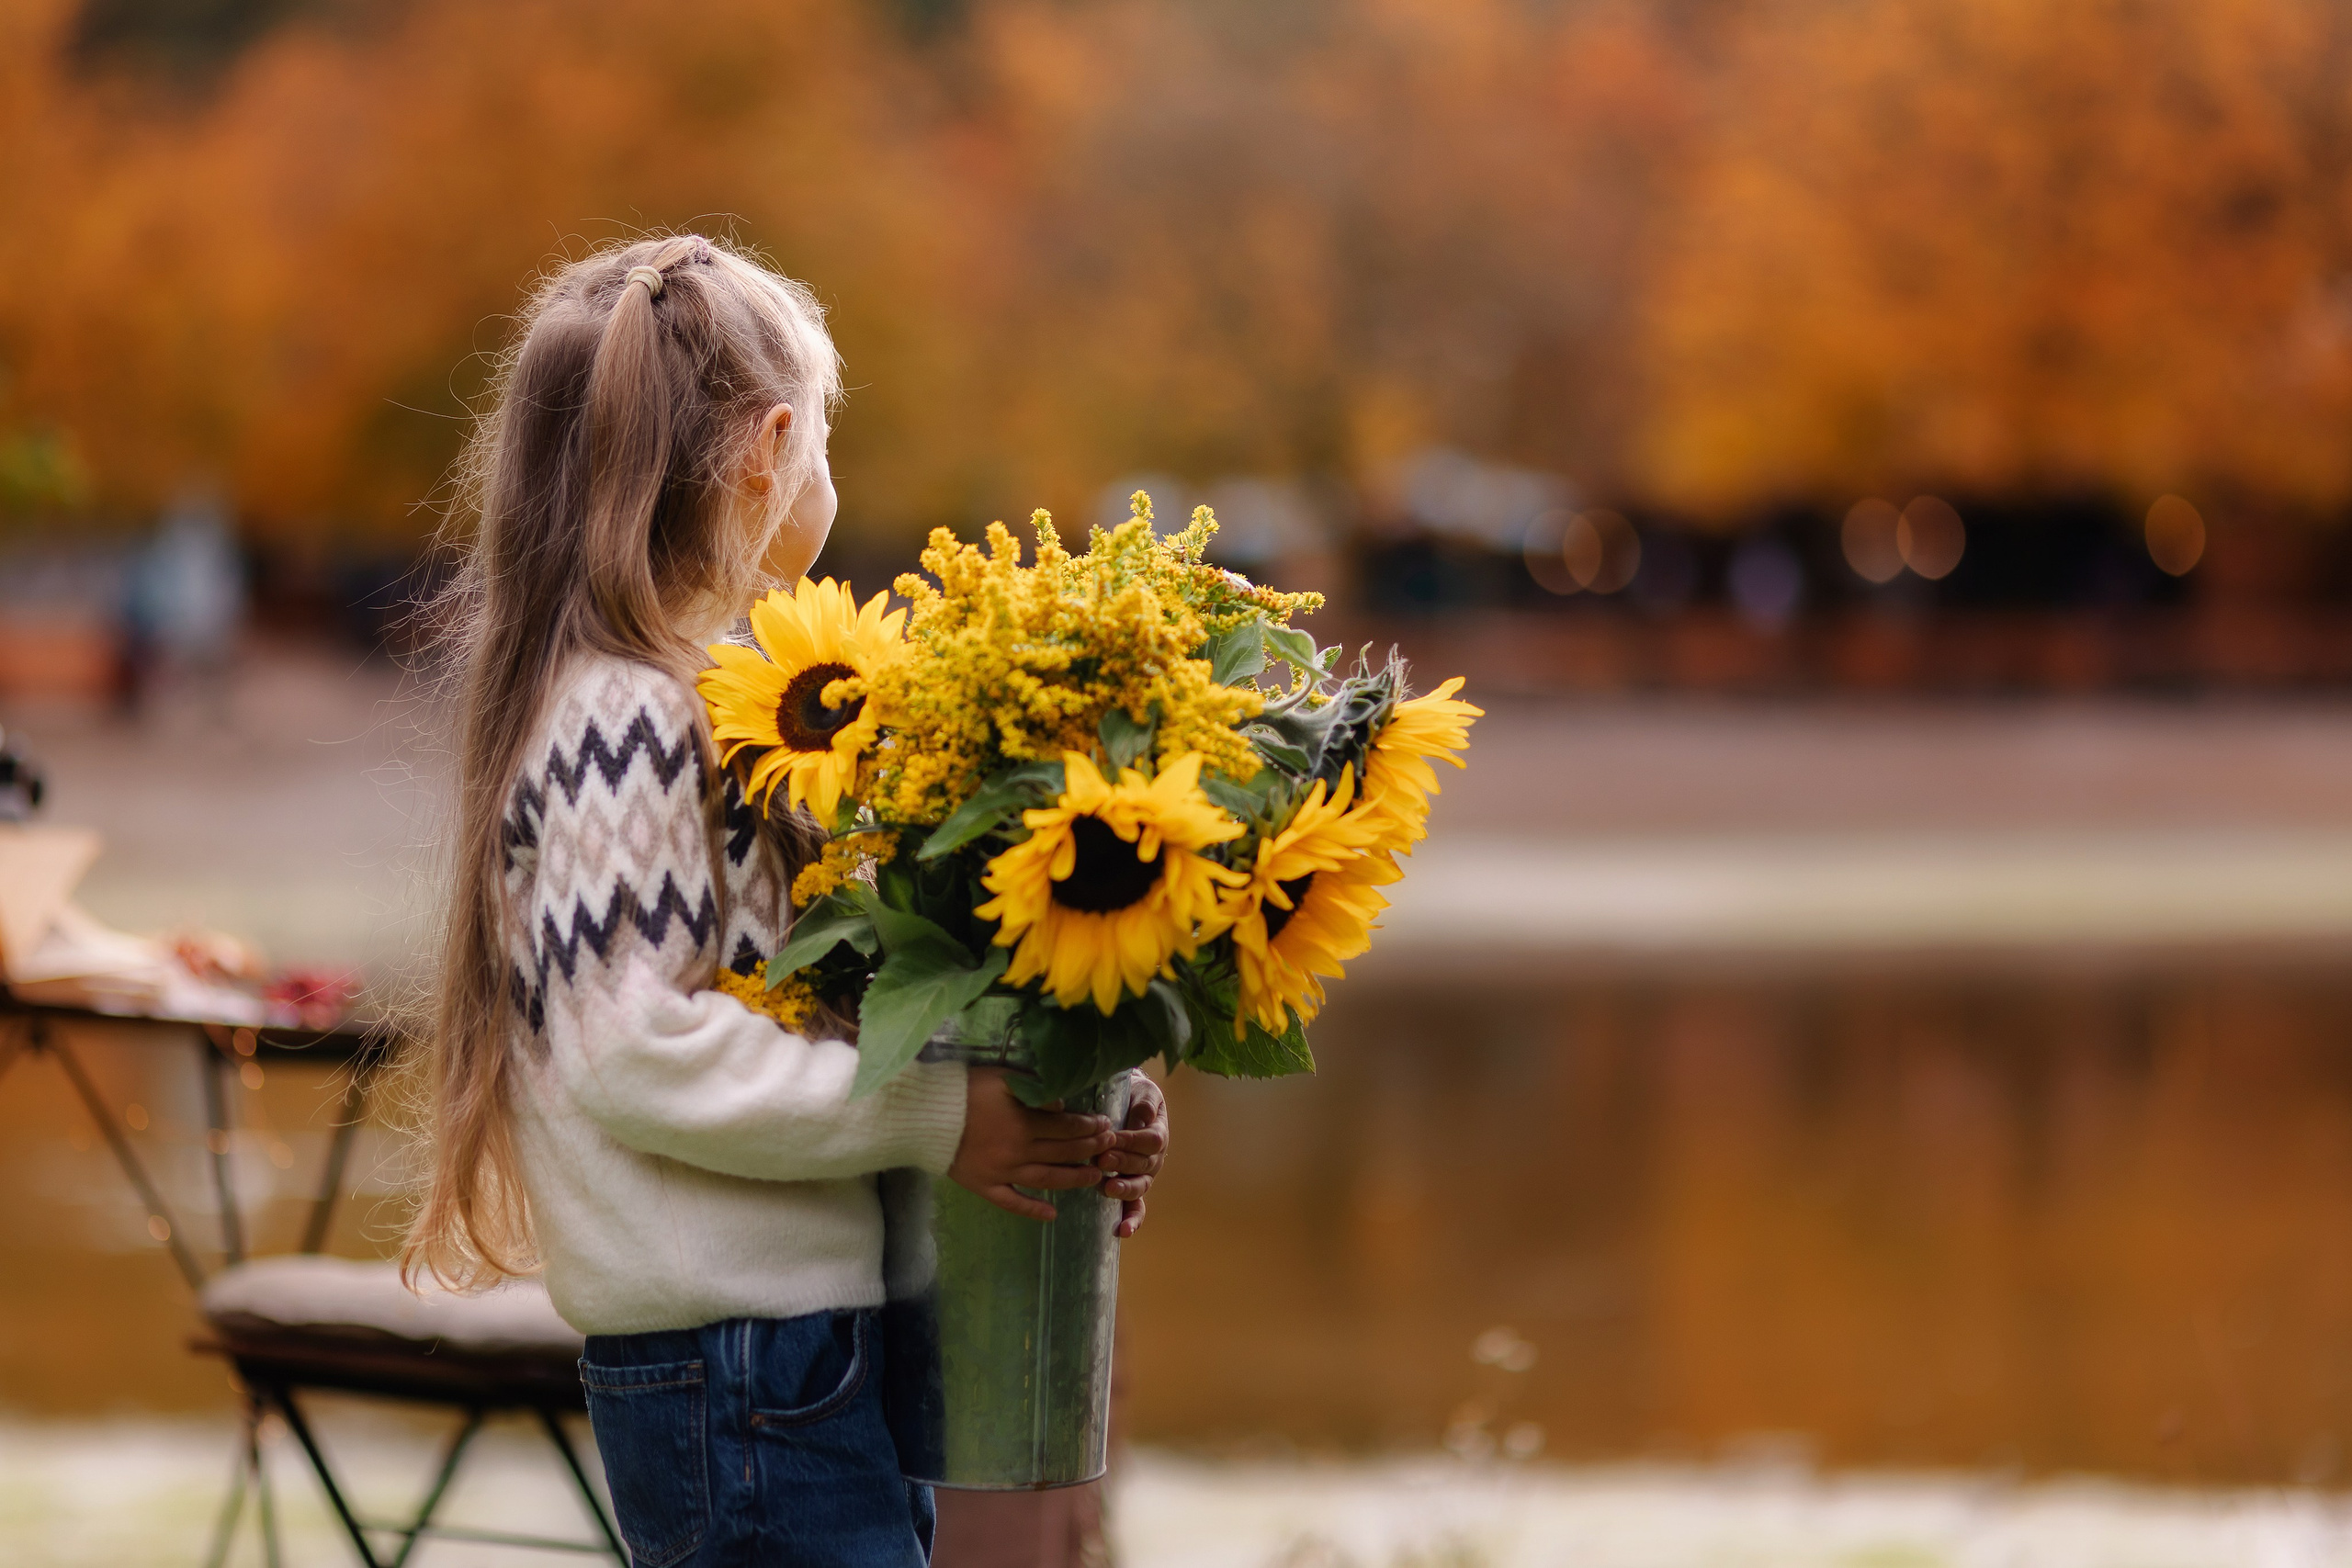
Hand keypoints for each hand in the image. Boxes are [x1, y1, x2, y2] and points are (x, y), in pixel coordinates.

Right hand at [948, 1067, 1115, 1222]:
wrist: (924, 1116)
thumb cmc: (964, 1091)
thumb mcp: (1002, 1078)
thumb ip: (1034, 1090)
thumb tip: (1063, 1105)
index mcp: (1024, 1124)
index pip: (1066, 1128)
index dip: (1089, 1126)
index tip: (1105, 1125)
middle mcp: (1018, 1153)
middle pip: (1062, 1153)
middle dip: (1088, 1149)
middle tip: (1108, 1147)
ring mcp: (1001, 1173)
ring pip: (1046, 1180)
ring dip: (1073, 1179)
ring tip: (1095, 1178)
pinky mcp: (984, 1186)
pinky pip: (1012, 1203)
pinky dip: (1033, 1210)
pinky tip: (1053, 1215)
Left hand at [1099, 1072, 1168, 1238]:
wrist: (1129, 1103)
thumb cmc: (1134, 1097)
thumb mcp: (1143, 1093)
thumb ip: (1144, 1103)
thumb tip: (1144, 1115)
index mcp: (1158, 1135)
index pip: (1150, 1140)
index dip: (1132, 1140)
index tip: (1111, 1136)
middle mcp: (1154, 1159)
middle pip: (1143, 1165)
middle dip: (1123, 1163)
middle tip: (1103, 1160)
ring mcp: (1144, 1176)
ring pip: (1140, 1187)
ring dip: (1125, 1189)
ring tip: (1109, 1188)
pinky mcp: (1132, 1188)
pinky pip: (1136, 1207)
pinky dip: (1133, 1220)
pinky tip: (1123, 1231)